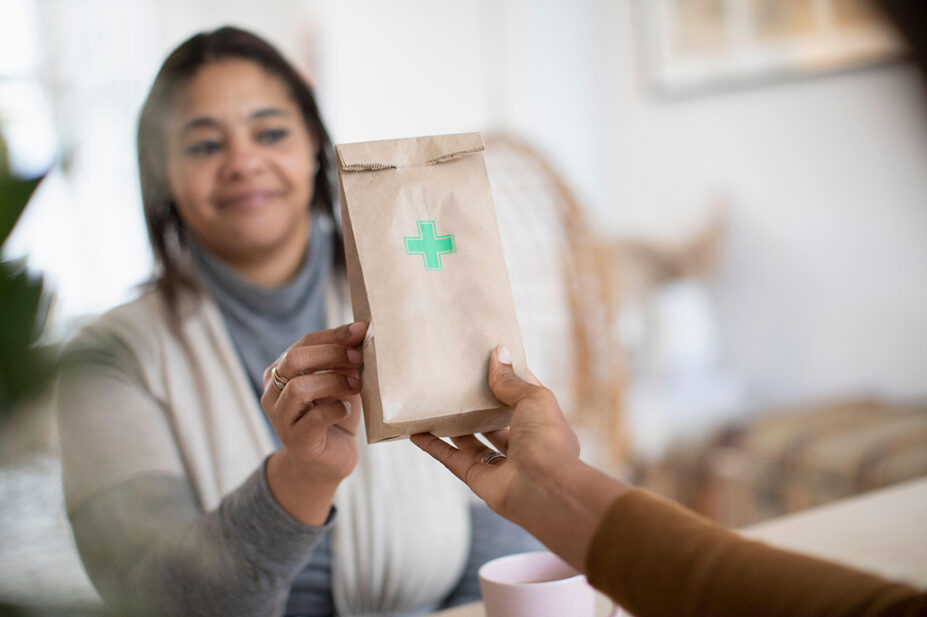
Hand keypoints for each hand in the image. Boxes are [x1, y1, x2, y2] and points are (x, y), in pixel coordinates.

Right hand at [261, 321, 366, 522]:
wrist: (328, 461)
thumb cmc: (335, 415)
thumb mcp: (339, 382)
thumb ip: (344, 360)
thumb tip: (361, 332)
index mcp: (281, 373)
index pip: (303, 343)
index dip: (333, 335)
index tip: (360, 331)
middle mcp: (272, 393)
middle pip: (294, 360)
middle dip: (331, 354)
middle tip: (359, 360)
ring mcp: (280, 419)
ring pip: (299, 388)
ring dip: (334, 382)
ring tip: (357, 386)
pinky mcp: (296, 441)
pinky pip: (315, 418)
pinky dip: (336, 409)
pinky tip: (347, 411)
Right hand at [411, 344, 580, 522]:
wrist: (541, 489)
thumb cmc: (546, 440)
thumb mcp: (533, 399)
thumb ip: (511, 381)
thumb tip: (498, 353)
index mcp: (543, 425)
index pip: (524, 398)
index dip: (509, 381)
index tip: (491, 362)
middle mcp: (523, 446)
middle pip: (496, 422)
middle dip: (480, 406)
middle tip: (459, 384)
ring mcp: (501, 464)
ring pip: (473, 442)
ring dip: (455, 426)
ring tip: (437, 405)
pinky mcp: (479, 479)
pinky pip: (453, 460)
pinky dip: (435, 447)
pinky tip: (418, 433)